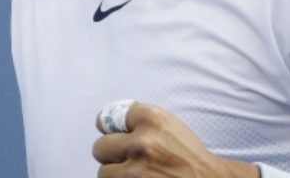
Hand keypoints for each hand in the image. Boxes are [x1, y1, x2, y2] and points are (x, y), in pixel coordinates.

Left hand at [93, 101, 258, 177]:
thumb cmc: (190, 156)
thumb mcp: (170, 126)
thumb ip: (141, 121)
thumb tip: (105, 123)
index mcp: (151, 119)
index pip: (108, 118)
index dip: (113, 129)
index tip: (117, 134)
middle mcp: (141, 143)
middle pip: (99, 147)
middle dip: (112, 154)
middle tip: (131, 158)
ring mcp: (135, 171)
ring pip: (103, 172)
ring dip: (117, 173)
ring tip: (139, 172)